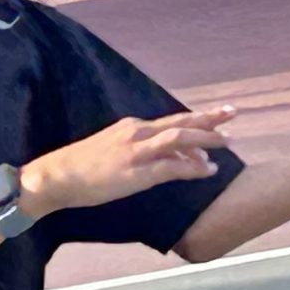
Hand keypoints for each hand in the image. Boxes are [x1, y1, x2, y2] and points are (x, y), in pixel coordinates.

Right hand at [20, 107, 237, 212]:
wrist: (56, 176)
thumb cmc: (80, 168)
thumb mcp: (112, 153)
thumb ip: (138, 153)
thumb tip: (164, 160)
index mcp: (131, 127)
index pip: (170, 121)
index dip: (195, 120)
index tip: (215, 118)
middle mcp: (137, 132)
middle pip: (180, 121)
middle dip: (209, 118)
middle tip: (233, 114)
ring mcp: (137, 150)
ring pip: (180, 138)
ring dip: (206, 138)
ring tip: (228, 142)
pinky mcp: (136, 171)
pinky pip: (173, 166)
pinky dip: (193, 167)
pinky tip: (209, 170)